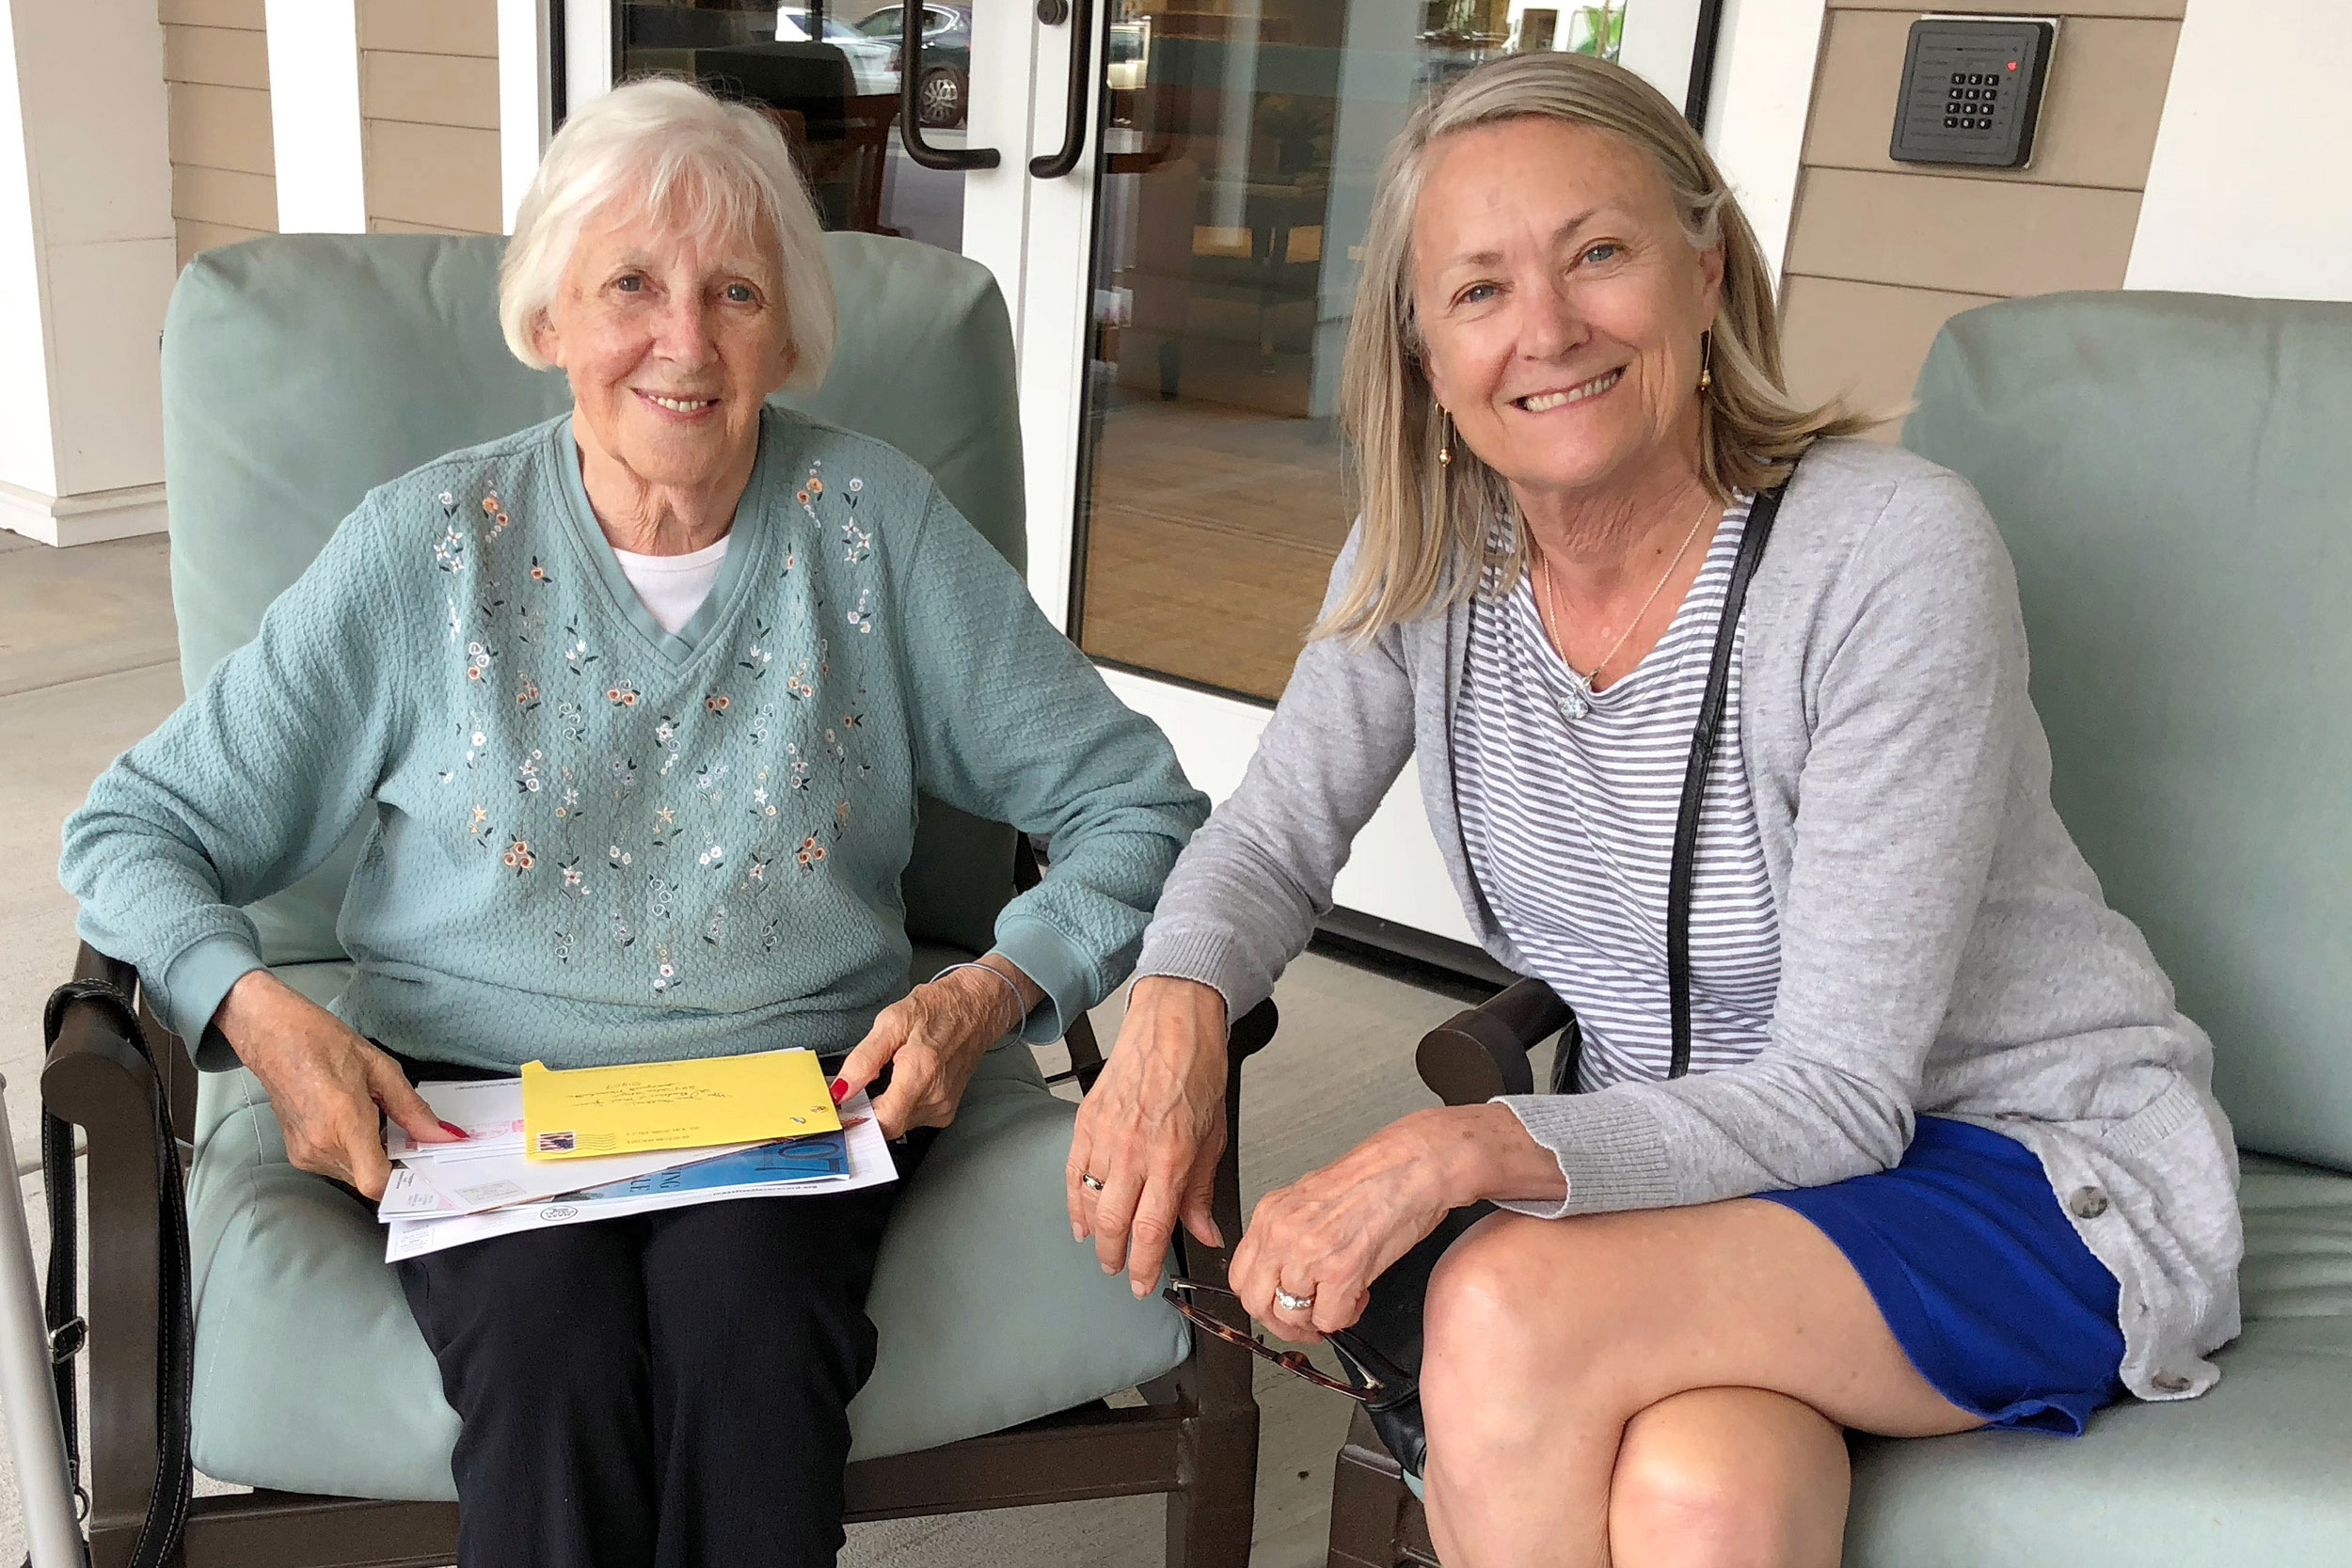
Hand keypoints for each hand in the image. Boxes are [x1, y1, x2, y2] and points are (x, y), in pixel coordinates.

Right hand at [213, 969, 459, 1200]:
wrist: (274, 1036)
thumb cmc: (323, 1043)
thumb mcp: (380, 1069)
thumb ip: (412, 1109)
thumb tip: (441, 1134)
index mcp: (345, 1121)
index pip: (375, 1182)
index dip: (402, 1182)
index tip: (421, 1168)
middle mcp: (321, 1144)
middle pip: (369, 1180)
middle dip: (392, 1163)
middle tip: (405, 1136)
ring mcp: (305, 1153)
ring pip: (353, 1175)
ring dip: (372, 1157)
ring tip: (374, 1121)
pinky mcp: (296, 1154)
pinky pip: (335, 1166)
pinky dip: (352, 1153)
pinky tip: (353, 1124)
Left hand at [834, 956, 1039, 1138]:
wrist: (976, 1008)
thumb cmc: (938, 1009)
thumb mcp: (891, 1021)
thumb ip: (863, 1059)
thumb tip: (841, 1090)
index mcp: (920, 1072)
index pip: (883, 1123)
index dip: (858, 1120)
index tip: (844, 1109)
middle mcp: (935, 1096)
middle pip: (888, 1126)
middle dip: (868, 1110)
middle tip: (862, 1085)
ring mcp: (944, 1106)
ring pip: (899, 1124)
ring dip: (886, 1107)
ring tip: (890, 1076)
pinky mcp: (947, 1111)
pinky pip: (913, 1119)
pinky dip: (901, 1106)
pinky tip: (905, 1082)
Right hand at [1068, 975, 1229, 1297]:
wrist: (1172, 1024)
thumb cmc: (1197, 1072)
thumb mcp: (1214, 1138)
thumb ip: (1202, 1192)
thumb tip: (1206, 1233)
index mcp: (1171, 1159)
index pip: (1152, 1230)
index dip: (1145, 1266)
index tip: (1144, 1285)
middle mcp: (1134, 1152)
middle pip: (1113, 1224)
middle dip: (1115, 1258)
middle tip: (1120, 1272)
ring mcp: (1105, 1137)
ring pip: (1088, 1202)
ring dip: (1093, 1234)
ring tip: (1102, 1250)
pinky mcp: (1086, 1121)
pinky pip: (1072, 1173)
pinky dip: (1073, 1201)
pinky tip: (1079, 1218)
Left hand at [1231, 1106, 1520, 1342]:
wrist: (1410, 1167)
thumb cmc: (1371, 1178)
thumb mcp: (1307, 1199)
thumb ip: (1286, 1234)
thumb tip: (1280, 1271)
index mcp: (1271, 1214)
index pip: (1240, 1277)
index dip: (1260, 1301)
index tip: (1278, 1306)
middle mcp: (1283, 1234)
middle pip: (1258, 1304)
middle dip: (1283, 1321)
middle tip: (1306, 1320)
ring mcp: (1310, 1254)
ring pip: (1293, 1317)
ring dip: (1318, 1319)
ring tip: (1341, 1299)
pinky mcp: (1343, 1272)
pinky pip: (1330, 1320)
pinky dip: (1346, 1317)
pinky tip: (1359, 1295)